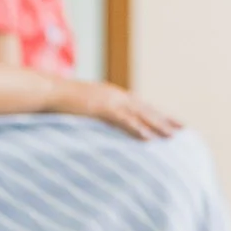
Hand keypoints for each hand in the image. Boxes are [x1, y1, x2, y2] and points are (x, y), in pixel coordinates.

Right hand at [55, 80, 183, 139]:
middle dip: (166, 121)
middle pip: (147, 110)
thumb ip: (98, 114)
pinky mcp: (101, 108)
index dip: (159, 115)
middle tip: (184, 131)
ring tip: (173, 137)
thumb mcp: (85, 106)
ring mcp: (110, 101)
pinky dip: (137, 129)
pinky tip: (148, 139)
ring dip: (158, 126)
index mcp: (114, 95)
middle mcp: (117, 95)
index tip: (174, 123)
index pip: (142, 106)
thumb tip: (104, 124)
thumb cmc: (61, 101)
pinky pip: (123, 121)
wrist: (46, 90)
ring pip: (140, 115)